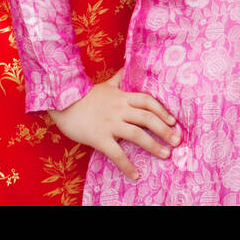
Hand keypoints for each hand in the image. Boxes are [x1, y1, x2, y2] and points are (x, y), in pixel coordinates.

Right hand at [47, 71, 180, 180]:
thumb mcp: (105, 84)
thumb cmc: (84, 95)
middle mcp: (119, 109)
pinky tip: (135, 175)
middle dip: (165, 130)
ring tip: (166, 154)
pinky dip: (127, 166)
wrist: (61, 102)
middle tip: (178, 140)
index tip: (173, 121)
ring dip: (154, 146)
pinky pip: (116, 153)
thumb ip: (119, 78)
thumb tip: (127, 65)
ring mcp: (110, 123)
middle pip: (148, 118)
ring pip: (137, 135)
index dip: (163, 110)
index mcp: (122, 96)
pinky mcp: (99, 138)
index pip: (148, 101)